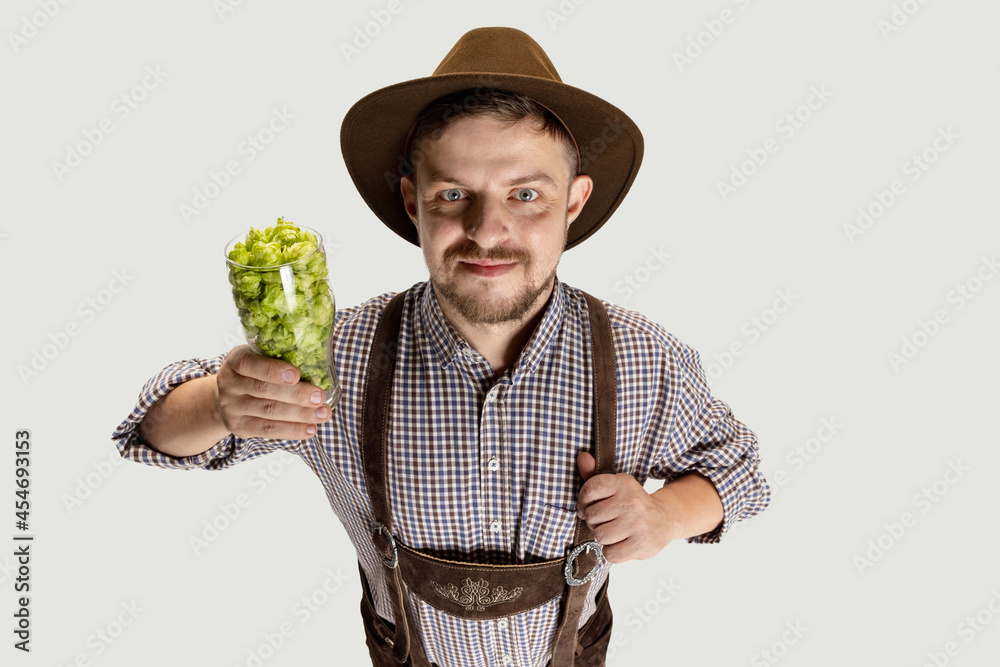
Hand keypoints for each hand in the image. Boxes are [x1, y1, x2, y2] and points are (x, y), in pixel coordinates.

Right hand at [215, 345, 331, 439]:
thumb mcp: (259, 358)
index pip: (249, 364)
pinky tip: (310, 429)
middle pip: (264, 391)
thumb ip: (280, 358)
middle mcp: (229, 384)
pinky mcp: (239, 427)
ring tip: (323, 414)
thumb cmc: (254, 373)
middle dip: (296, 395)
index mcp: (235, 361)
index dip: (273, 370)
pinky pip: (267, 430)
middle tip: (319, 397)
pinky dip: (292, 430)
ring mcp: (232, 408)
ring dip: (300, 414)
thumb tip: (318, 363)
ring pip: (269, 412)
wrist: (226, 397)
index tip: (296, 375)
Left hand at [575, 452, 677, 563]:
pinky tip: (623, 543)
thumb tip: (582, 457)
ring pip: (599, 536)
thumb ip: (594, 475)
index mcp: (624, 483)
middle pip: (592, 516)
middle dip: (595, 521)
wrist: (665, 520)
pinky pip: (610, 553)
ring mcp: (638, 524)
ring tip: (616, 531)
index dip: (583, 501)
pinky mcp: (640, 545)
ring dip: (604, 537)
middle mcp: (632, 502)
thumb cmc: (633, 504)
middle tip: (608, 520)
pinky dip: (613, 551)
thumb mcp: (616, 486)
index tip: (587, 506)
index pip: (590, 489)